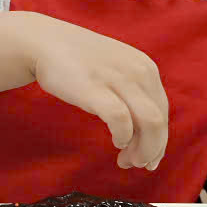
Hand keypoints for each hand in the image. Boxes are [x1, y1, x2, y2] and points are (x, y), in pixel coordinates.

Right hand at [23, 14, 167, 169]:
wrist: (44, 42)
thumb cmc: (77, 60)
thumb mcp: (115, 69)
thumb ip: (132, 92)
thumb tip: (143, 130)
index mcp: (145, 68)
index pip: (162, 111)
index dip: (159, 140)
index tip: (148, 157)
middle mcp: (138, 72)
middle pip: (159, 121)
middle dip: (152, 149)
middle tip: (137, 164)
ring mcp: (118, 79)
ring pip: (149, 123)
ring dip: (142, 149)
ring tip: (127, 160)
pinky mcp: (96, 89)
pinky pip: (121, 120)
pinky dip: (123, 137)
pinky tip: (117, 142)